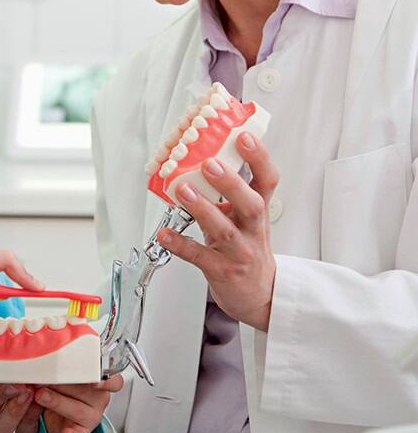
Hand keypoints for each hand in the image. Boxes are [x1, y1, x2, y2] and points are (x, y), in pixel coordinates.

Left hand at [34, 374, 122, 432]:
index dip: (106, 379)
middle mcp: (98, 398)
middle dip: (64, 382)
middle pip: (87, 390)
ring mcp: (91, 417)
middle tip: (45, 376)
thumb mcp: (63, 372)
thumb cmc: (62, 388)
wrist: (55, 414)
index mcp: (99, 380)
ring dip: (58, 402)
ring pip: (78, 410)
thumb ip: (60, 366)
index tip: (94, 377)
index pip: (112, 379)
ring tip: (41, 395)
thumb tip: (43, 360)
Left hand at [156, 132, 278, 328]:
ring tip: (182, 190)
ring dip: (202, 208)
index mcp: (257, 212)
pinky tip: (164, 234)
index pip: (267, 181)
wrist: (259, 295)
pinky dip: (180, 244)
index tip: (244, 137)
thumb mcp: (245, 219)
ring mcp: (239, 251)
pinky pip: (199, 256)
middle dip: (231, 183)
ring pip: (224, 229)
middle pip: (250, 204)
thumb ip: (227, 193)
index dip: (259, 159)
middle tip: (210, 164)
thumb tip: (200, 159)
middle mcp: (252, 230)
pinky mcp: (222, 271)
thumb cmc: (246, 249)